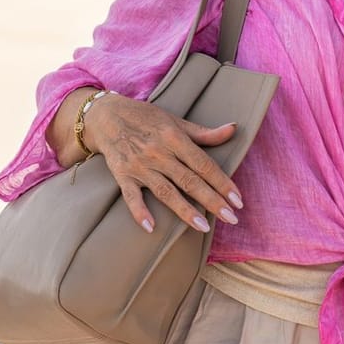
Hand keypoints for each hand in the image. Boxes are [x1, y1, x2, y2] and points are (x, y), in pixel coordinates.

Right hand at [84, 94, 242, 233]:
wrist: (106, 115)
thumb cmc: (145, 118)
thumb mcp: (175, 121)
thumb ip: (203, 132)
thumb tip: (232, 129)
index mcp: (174, 138)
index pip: (204, 164)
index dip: (222, 182)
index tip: (238, 200)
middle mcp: (159, 153)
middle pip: (189, 180)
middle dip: (212, 200)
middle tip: (231, 218)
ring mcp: (140, 166)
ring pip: (166, 191)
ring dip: (185, 210)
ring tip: (203, 227)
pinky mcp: (122, 175)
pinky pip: (131, 196)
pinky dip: (139, 212)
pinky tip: (151, 228)